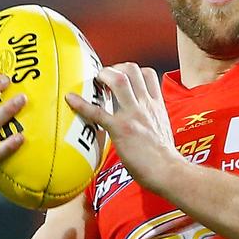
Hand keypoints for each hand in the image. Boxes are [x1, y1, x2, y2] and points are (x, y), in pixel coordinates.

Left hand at [66, 62, 180, 194]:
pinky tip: (70, 99)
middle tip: (104, 78)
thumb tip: (142, 124)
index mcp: (156, 105)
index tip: (121, 76)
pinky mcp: (121, 129)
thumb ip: (152, 120)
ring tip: (95, 82)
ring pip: (118, 79)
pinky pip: (98, 112)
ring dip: (103, 76)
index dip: (131, 70)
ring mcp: (133, 115)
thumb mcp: (163, 130)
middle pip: (132, 69)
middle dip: (115, 68)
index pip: (148, 74)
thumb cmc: (165, 158)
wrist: (168, 171)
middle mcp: (145, 105)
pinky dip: (81, 104)